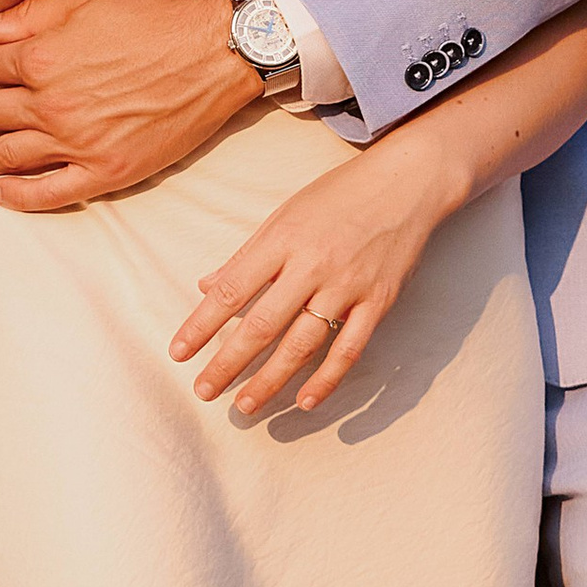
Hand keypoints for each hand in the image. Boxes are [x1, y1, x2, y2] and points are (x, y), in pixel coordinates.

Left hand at [0, 0, 259, 208]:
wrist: (215, 52)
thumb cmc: (155, 17)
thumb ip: (30, 13)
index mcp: (41, 58)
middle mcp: (49, 105)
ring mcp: (75, 143)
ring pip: (6, 156)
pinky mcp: (104, 172)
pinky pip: (48, 194)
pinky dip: (18, 197)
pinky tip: (1, 193)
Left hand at [170, 147, 456, 420]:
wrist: (407, 181)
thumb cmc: (339, 195)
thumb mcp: (285, 213)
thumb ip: (246, 254)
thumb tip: (205, 286)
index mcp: (282, 239)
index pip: (231, 290)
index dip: (201, 325)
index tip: (179, 354)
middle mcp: (312, 265)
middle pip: (262, 325)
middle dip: (228, 363)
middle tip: (204, 391)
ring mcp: (348, 286)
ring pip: (302, 344)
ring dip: (270, 380)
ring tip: (244, 406)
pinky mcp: (378, 301)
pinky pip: (349, 349)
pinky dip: (327, 379)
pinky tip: (304, 401)